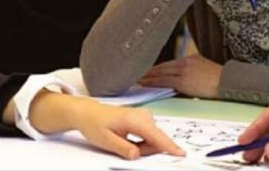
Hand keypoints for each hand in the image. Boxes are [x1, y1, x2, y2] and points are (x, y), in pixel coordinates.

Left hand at [22, 92, 183, 159]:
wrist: (87, 112)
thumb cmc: (94, 124)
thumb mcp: (105, 140)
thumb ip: (122, 148)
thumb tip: (137, 155)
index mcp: (133, 119)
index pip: (155, 135)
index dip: (168, 146)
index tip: (180, 154)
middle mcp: (142, 115)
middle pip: (156, 139)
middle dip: (146, 150)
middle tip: (126, 149)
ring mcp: (144, 116)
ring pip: (153, 139)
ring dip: (143, 146)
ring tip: (123, 143)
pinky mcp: (143, 118)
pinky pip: (150, 135)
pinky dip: (142, 142)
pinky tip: (128, 140)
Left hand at [138, 54, 221, 98]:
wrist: (230, 83)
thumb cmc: (221, 81)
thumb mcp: (206, 68)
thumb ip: (193, 70)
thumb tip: (182, 78)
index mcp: (191, 58)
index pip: (169, 63)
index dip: (156, 67)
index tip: (146, 69)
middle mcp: (185, 62)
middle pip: (162, 66)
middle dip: (148, 70)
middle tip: (136, 72)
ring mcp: (183, 71)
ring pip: (160, 72)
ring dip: (147, 76)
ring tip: (137, 78)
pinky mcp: (183, 81)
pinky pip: (164, 81)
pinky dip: (152, 81)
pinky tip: (145, 82)